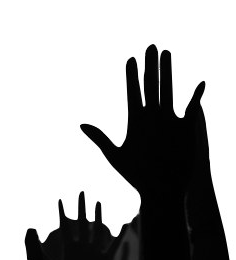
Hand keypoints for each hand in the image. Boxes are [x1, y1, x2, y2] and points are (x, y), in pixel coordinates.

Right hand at [80, 45, 204, 198]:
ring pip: (170, 89)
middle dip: (150, 64)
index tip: (130, 59)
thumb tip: (81, 125)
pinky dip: (197, 95)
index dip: (131, 74)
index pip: (132, 91)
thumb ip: (98, 137)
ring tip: (168, 53)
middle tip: (150, 46)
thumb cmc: (136, 174)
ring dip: (169, 70)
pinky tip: (202, 82)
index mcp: (135, 121)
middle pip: (151, 84)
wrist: (162, 188)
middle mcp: (153, 116)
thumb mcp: (114, 155)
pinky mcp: (187, 129)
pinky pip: (193, 107)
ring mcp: (171, 121)